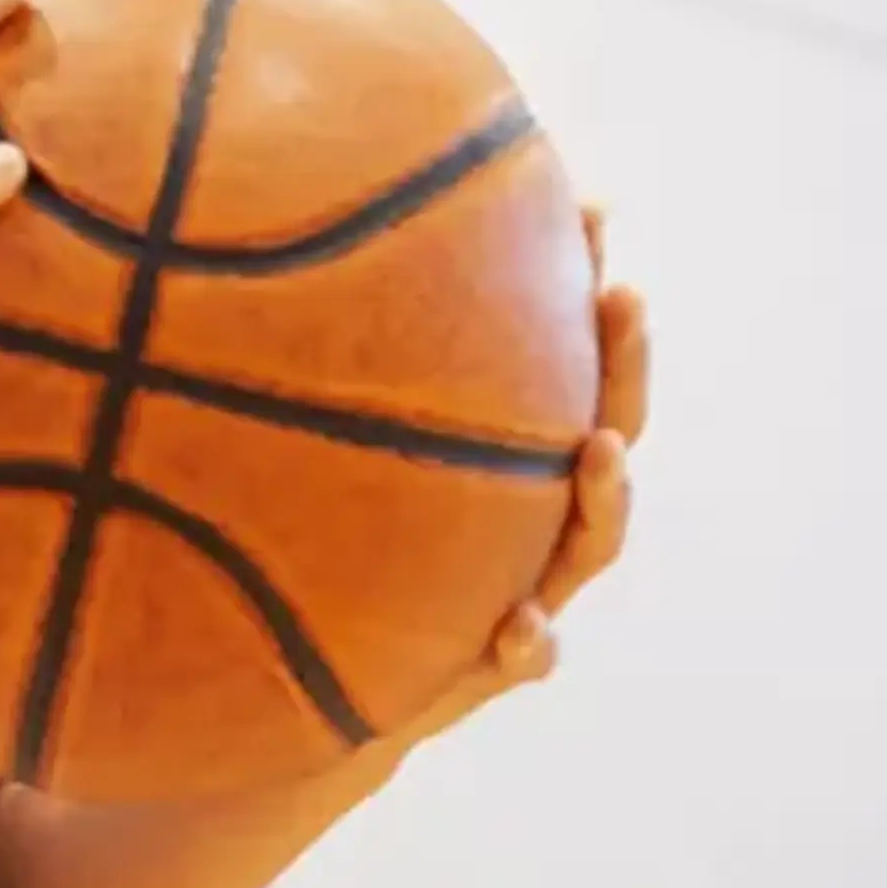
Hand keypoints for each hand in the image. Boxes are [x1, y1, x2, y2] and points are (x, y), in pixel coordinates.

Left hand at [341, 201, 653, 784]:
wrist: (306, 677)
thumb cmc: (322, 541)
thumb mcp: (318, 443)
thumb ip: (314, 357)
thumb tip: (263, 218)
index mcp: (504, 454)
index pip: (564, 360)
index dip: (583, 288)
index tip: (592, 210)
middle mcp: (531, 514)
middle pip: (606, 428)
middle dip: (622, 363)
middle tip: (623, 296)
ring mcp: (526, 587)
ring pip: (591, 542)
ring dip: (606, 495)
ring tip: (600, 449)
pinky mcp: (492, 663)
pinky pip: (528, 658)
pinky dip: (530, 643)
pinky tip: (516, 625)